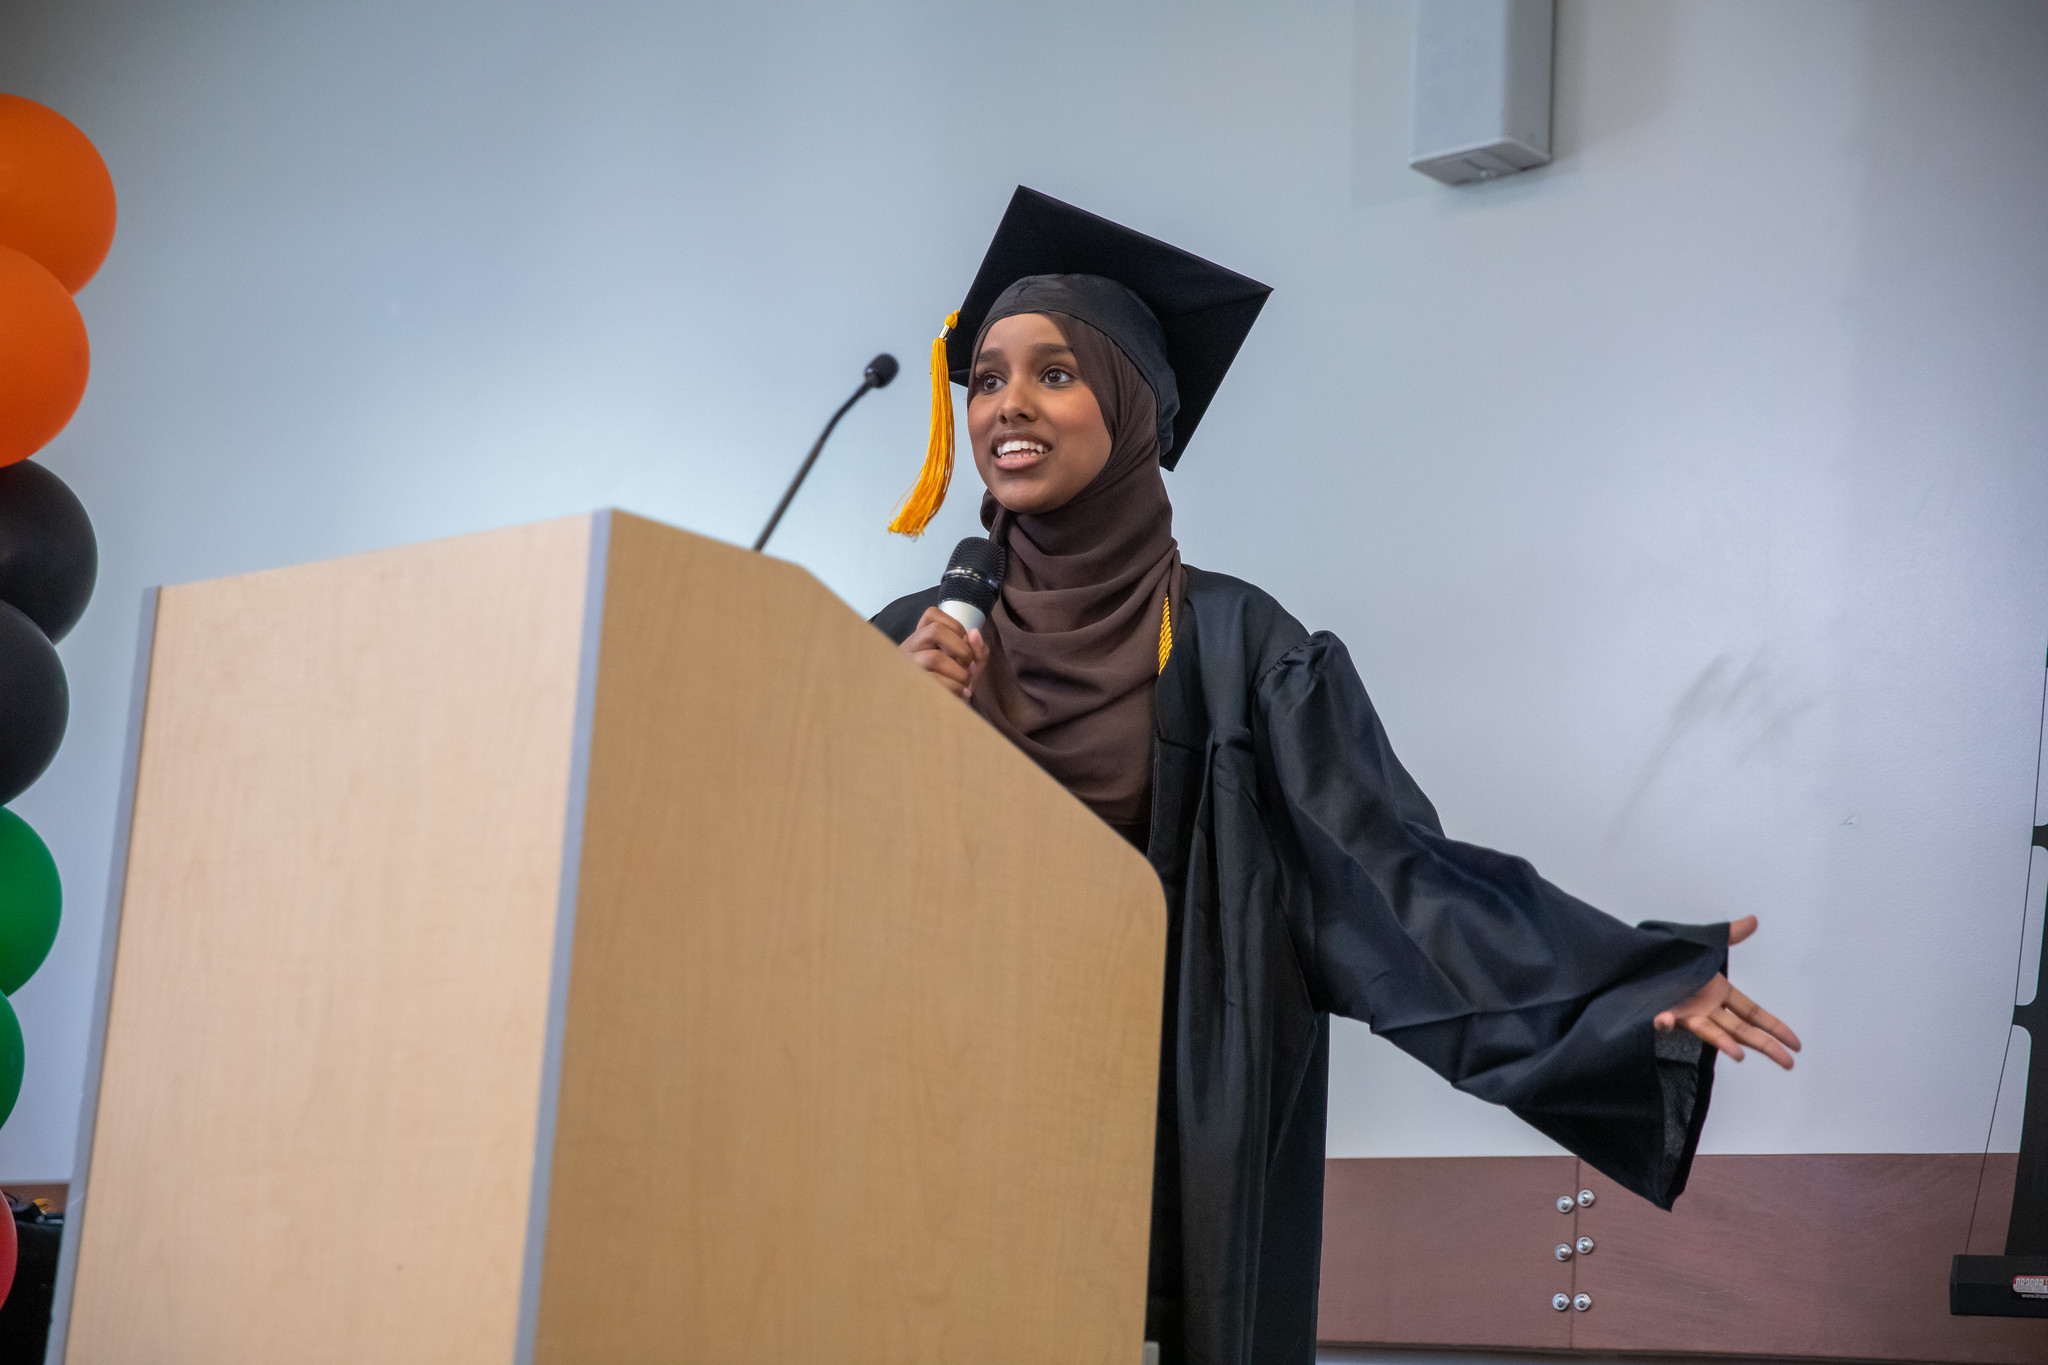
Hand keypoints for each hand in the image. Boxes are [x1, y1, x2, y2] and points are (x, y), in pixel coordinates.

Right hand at [899, 606, 988, 700]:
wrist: (944, 715)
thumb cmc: (955, 685)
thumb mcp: (970, 666)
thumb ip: (977, 649)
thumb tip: (973, 633)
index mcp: (921, 638)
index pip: (932, 615)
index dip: (956, 626)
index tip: (965, 643)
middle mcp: (909, 648)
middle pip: (934, 631)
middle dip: (960, 647)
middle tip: (968, 664)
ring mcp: (906, 668)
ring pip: (933, 658)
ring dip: (959, 672)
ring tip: (965, 683)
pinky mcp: (910, 686)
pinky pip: (933, 681)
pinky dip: (955, 687)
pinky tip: (961, 694)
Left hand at [1653, 916, 1801, 1068]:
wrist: (1641, 962)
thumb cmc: (1673, 958)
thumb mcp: (1704, 944)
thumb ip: (1729, 935)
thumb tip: (1753, 920)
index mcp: (1720, 993)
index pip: (1754, 1014)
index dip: (1775, 1028)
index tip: (1796, 1044)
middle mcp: (1707, 1008)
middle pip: (1741, 1030)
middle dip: (1765, 1045)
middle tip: (1788, 1063)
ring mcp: (1686, 1012)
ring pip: (1711, 1032)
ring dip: (1723, 1043)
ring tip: (1738, 1055)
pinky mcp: (1661, 1011)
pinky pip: (1662, 1019)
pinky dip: (1663, 1021)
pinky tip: (1665, 1021)